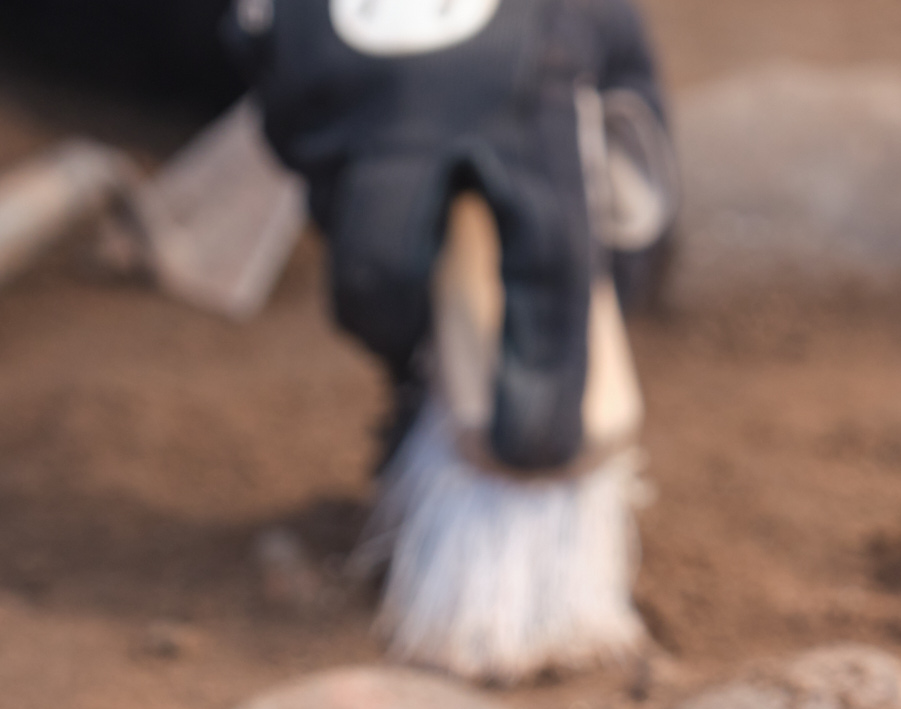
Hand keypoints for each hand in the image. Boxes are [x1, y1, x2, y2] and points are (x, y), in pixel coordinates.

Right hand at [229, 0, 672, 470]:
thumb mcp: (618, 58)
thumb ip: (633, 183)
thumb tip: (619, 312)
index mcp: (531, 113)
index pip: (546, 279)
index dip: (541, 382)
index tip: (533, 457)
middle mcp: (423, 117)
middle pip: (382, 291)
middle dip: (393, 337)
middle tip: (417, 339)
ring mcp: (331, 96)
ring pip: (336, 220)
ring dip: (375, 213)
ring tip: (421, 140)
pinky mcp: (266, 64)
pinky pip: (300, 152)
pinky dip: (337, 147)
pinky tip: (374, 90)